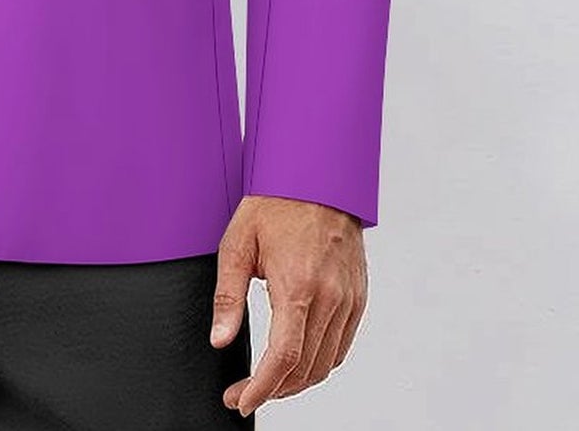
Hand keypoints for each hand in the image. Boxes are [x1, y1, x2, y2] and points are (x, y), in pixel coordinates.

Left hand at [209, 194, 368, 416]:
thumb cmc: (274, 204)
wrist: (317, 178)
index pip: (284, 358)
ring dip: (296, 382)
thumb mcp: (238, 243)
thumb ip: (228, 296)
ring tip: (267, 382)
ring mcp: (349, 298)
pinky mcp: (358, 296)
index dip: (262, 388)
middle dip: (273, 391)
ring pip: (327, 363)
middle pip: (306, 369)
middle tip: (244, 393)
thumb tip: (220, 339)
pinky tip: (297, 361)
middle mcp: (330, 297)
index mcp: (299, 285)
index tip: (241, 400)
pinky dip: (320, 363)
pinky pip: (342, 345)